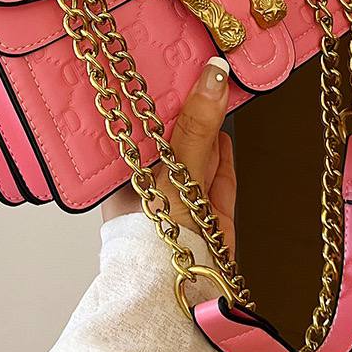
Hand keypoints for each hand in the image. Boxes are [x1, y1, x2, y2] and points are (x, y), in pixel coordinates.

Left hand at [102, 57, 235, 251]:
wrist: (177, 291)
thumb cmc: (154, 233)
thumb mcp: (175, 169)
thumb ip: (196, 125)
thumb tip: (213, 75)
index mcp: (127, 170)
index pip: (141, 121)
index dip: (155, 92)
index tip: (167, 59)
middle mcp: (152, 181)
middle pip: (174, 133)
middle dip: (188, 103)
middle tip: (198, 62)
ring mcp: (182, 196)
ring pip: (199, 150)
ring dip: (211, 122)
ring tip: (216, 83)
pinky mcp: (210, 211)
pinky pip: (219, 173)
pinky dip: (224, 149)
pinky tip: (225, 126)